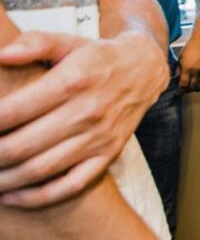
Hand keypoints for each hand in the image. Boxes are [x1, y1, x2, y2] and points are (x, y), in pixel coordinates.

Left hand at [0, 31, 166, 206]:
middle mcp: (87, 111)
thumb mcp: (68, 42)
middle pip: (21, 145)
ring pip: (40, 169)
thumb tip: (1, 54)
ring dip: (4, 179)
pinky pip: (69, 185)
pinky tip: (10, 196)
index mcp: (73, 80)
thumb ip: (35, 43)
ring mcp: (99, 137)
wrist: (145, 70)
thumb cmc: (97, 56)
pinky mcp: (107, 154)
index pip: (13, 111)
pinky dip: (36, 197)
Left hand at [177, 35, 199, 92]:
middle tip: (187, 90)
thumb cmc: (191, 47)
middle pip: (193, 87)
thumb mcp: (181, 58)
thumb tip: (176, 79)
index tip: (179, 93)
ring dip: (198, 88)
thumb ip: (179, 69)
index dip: (180, 91)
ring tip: (196, 87)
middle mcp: (197, 70)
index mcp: (187, 68)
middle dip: (189, 90)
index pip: (183, 85)